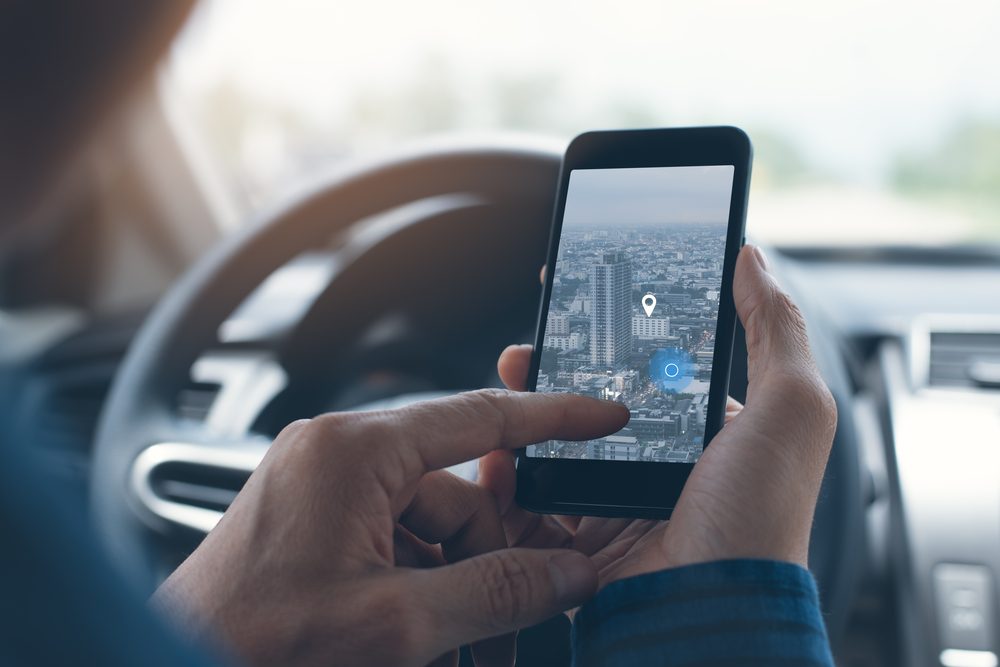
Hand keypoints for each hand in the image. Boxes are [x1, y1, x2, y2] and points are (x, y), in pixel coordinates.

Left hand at [152, 390, 628, 666]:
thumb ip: (496, 591)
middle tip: (520, 602)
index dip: (551, 419)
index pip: (477, 417)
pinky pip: (395, 540)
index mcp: (351, 451)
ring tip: (458, 636)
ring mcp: (321, 491)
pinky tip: (419, 631)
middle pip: (457, 485)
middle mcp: (334, 456)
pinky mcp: (313, 526)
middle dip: (492, 546)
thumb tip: (567, 573)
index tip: (600, 417)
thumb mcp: (396, 624)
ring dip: (456, 577)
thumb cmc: (249, 646)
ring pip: (430, 521)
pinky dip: (420, 582)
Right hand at [480, 244, 836, 585]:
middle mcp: (665, 462)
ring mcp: (620, 498)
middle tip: (531, 344)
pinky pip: (536, 492)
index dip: (618, 327)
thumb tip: (752, 259)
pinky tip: (501, 444)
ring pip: (559, 439)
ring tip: (510, 382)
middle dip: (559, 365)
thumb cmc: (760, 521)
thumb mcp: (792, 408)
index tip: (583, 294)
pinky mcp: (582, 534)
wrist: (710, 613)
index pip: (655, 363)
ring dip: (527, 408)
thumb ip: (776, 328)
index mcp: (711, 430)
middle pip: (597, 397)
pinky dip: (513, 468)